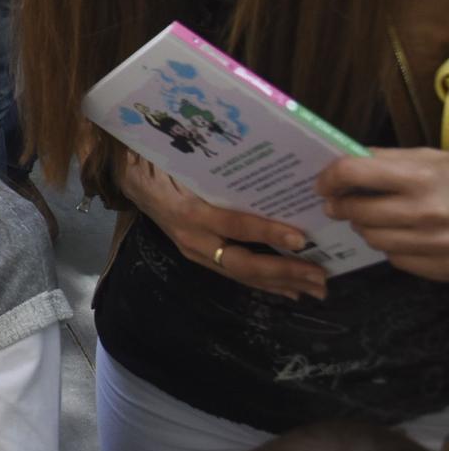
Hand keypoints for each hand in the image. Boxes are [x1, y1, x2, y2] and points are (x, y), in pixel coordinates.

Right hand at [119, 152, 326, 299]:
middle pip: (241, 262)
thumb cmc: (161, 163)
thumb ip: (217, 168)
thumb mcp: (184, 160)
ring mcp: (194, 251)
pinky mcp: (200, 256)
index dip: (267, 232)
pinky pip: (235, 274)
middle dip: (283, 271)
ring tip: (315, 288)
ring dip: (280, 283)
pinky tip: (290, 290)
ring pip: (240, 274)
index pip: (233, 225)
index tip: (301, 239)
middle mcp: (191, 238)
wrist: (130, 179)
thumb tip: (267, 165)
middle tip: (320, 276)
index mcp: (188, 211)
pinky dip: (265, 284)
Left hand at [318, 149, 448, 281]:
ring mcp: (434, 244)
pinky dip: (394, 247)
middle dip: (342, 206)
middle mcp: (425, 212)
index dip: (329, 178)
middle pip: (357, 212)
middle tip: (339, 202)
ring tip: (373, 217)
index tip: (323, 183)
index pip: (352, 173)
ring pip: (373, 239)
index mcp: (421, 176)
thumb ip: (387, 159)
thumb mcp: (433, 159)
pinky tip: (405, 235)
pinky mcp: (441, 267)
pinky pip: (397, 259)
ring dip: (365, 227)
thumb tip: (342, 159)